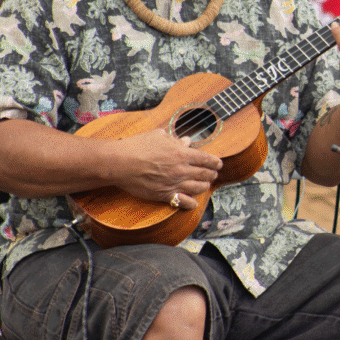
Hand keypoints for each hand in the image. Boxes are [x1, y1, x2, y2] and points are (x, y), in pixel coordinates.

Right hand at [107, 128, 221, 209]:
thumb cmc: (138, 146)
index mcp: (182, 153)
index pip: (206, 159)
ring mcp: (174, 184)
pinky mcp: (164, 195)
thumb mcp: (159, 136)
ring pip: (198, 188)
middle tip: (214, 174)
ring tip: (206, 184)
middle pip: (205, 174)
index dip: (215, 162)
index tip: (219, 163)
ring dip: (204, 186)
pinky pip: (183, 202)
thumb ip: (175, 139)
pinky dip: (191, 203)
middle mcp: (181, 170)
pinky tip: (193, 202)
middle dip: (212, 174)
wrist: (121, 163)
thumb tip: (187, 140)